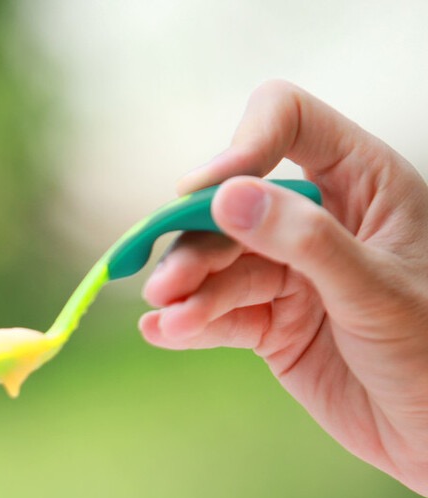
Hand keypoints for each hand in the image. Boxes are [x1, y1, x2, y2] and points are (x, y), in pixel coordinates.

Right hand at [139, 80, 427, 495]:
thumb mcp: (376, 292)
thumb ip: (305, 242)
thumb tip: (226, 197)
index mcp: (365, 184)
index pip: (290, 124)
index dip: (241, 147)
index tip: (201, 193)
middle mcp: (322, 219)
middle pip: (233, 204)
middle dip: (195, 241)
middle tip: (164, 284)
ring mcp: (294, 273)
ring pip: (220, 263)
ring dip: (187, 288)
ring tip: (166, 317)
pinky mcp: (275, 325)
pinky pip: (221, 313)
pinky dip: (189, 322)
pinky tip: (162, 331)